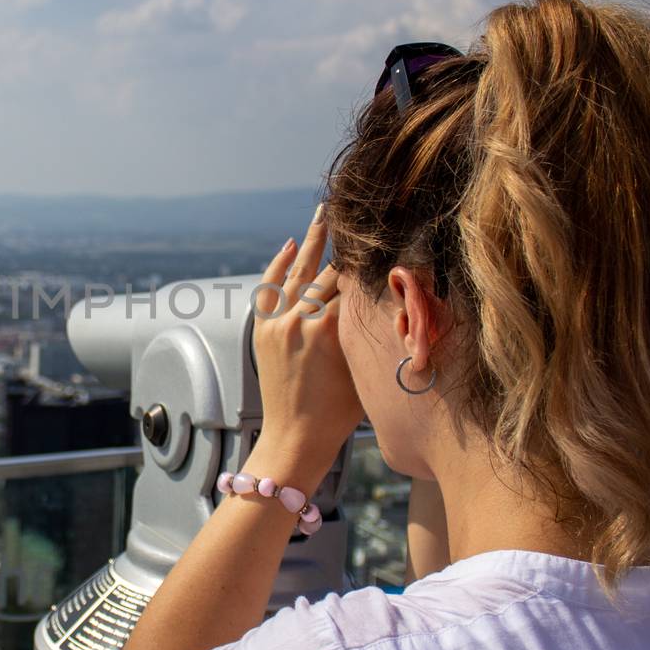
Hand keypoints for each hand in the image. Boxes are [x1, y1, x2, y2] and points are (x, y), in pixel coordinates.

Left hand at [249, 205, 364, 487]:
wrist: (296, 437)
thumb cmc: (340, 411)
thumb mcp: (363, 365)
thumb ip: (368, 329)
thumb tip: (387, 299)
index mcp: (328, 329)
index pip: (353, 283)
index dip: (368, 262)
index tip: (381, 238)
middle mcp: (299, 320)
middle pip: (328, 272)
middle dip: (344, 245)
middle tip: (357, 214)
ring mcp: (277, 323)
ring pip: (298, 274)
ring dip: (313, 242)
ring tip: (324, 213)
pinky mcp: (263, 331)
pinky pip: (269, 289)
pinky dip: (279, 266)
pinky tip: (292, 245)